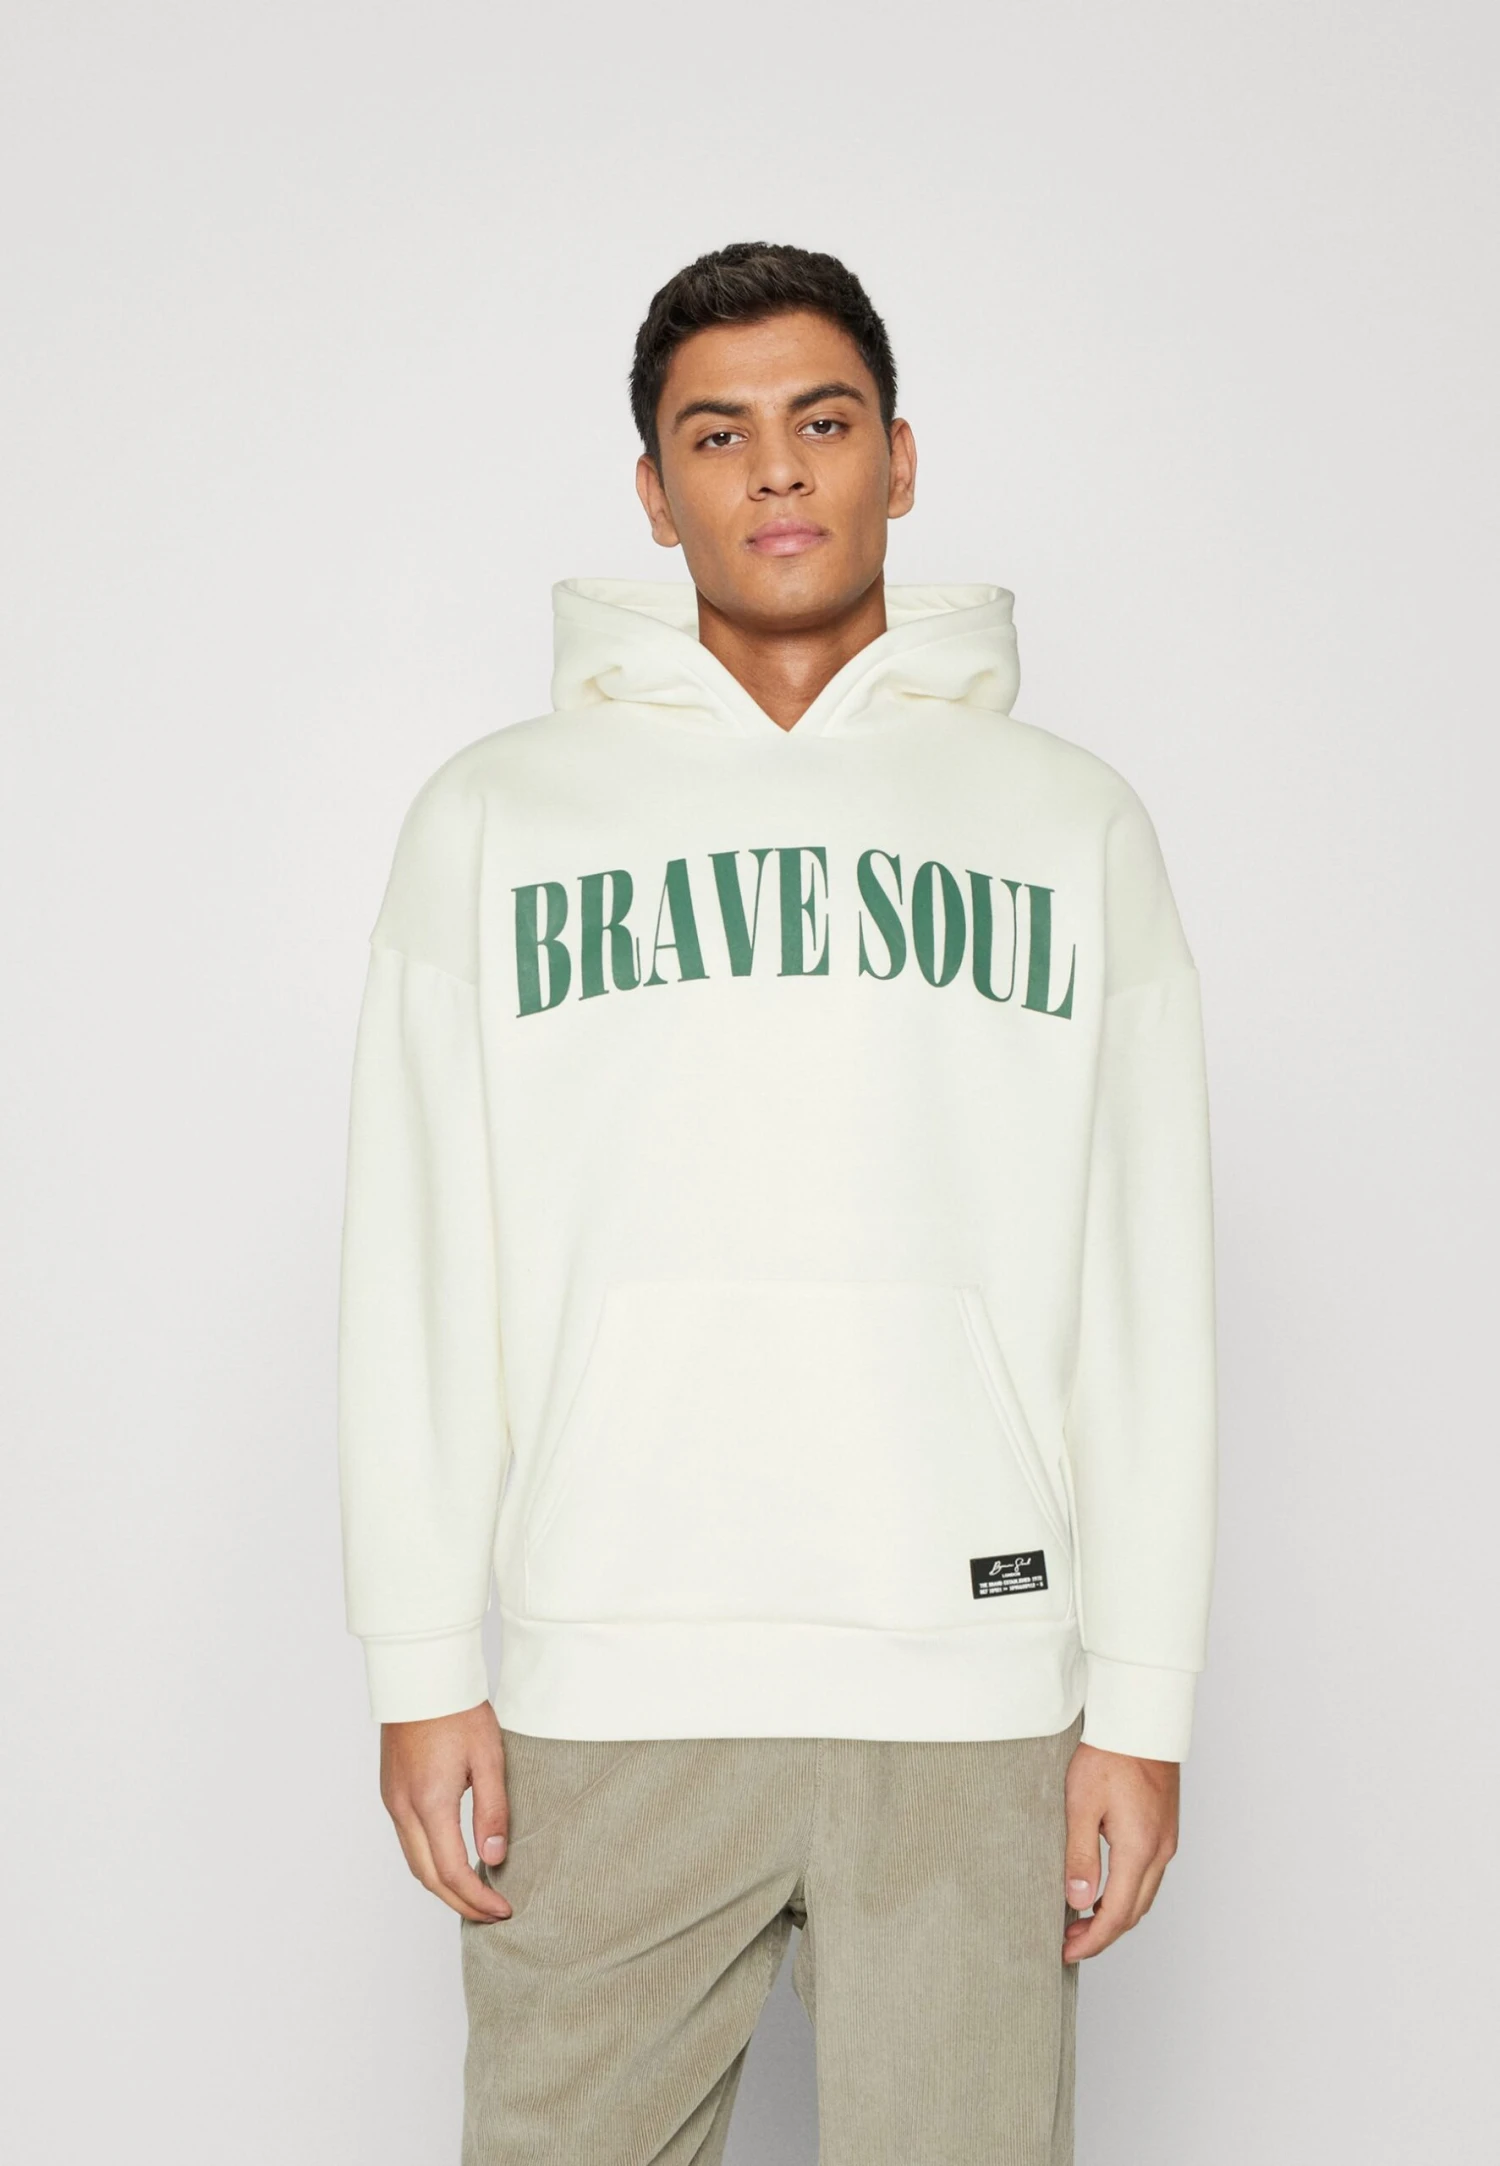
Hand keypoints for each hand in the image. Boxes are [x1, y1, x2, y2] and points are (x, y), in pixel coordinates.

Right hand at [379, 1701, 512, 1921]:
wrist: (421, 1676)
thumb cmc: (458, 1710)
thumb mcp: (489, 1759)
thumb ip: (493, 1812)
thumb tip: (494, 1860)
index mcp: (429, 1802)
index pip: (452, 1872)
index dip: (478, 1898)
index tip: (503, 1909)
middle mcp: (403, 1808)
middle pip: (427, 1877)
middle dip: (460, 1903)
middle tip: (492, 1913)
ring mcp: (391, 1801)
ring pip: (414, 1861)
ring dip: (443, 1885)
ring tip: (476, 1893)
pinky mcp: (390, 1791)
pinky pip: (407, 1841)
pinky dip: (429, 1861)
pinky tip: (451, 1860)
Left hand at [1061, 1741, 1178, 1962]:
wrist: (1141, 1720)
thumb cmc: (1108, 1755)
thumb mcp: (1081, 1804)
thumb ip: (1080, 1855)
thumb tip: (1078, 1900)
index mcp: (1139, 1849)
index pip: (1117, 1915)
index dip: (1092, 1941)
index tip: (1067, 1952)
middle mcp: (1160, 1851)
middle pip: (1134, 1912)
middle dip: (1102, 1934)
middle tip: (1069, 1941)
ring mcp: (1167, 1840)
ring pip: (1144, 1896)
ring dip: (1116, 1915)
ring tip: (1082, 1920)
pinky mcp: (1165, 1828)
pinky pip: (1149, 1875)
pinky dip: (1128, 1892)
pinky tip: (1105, 1888)